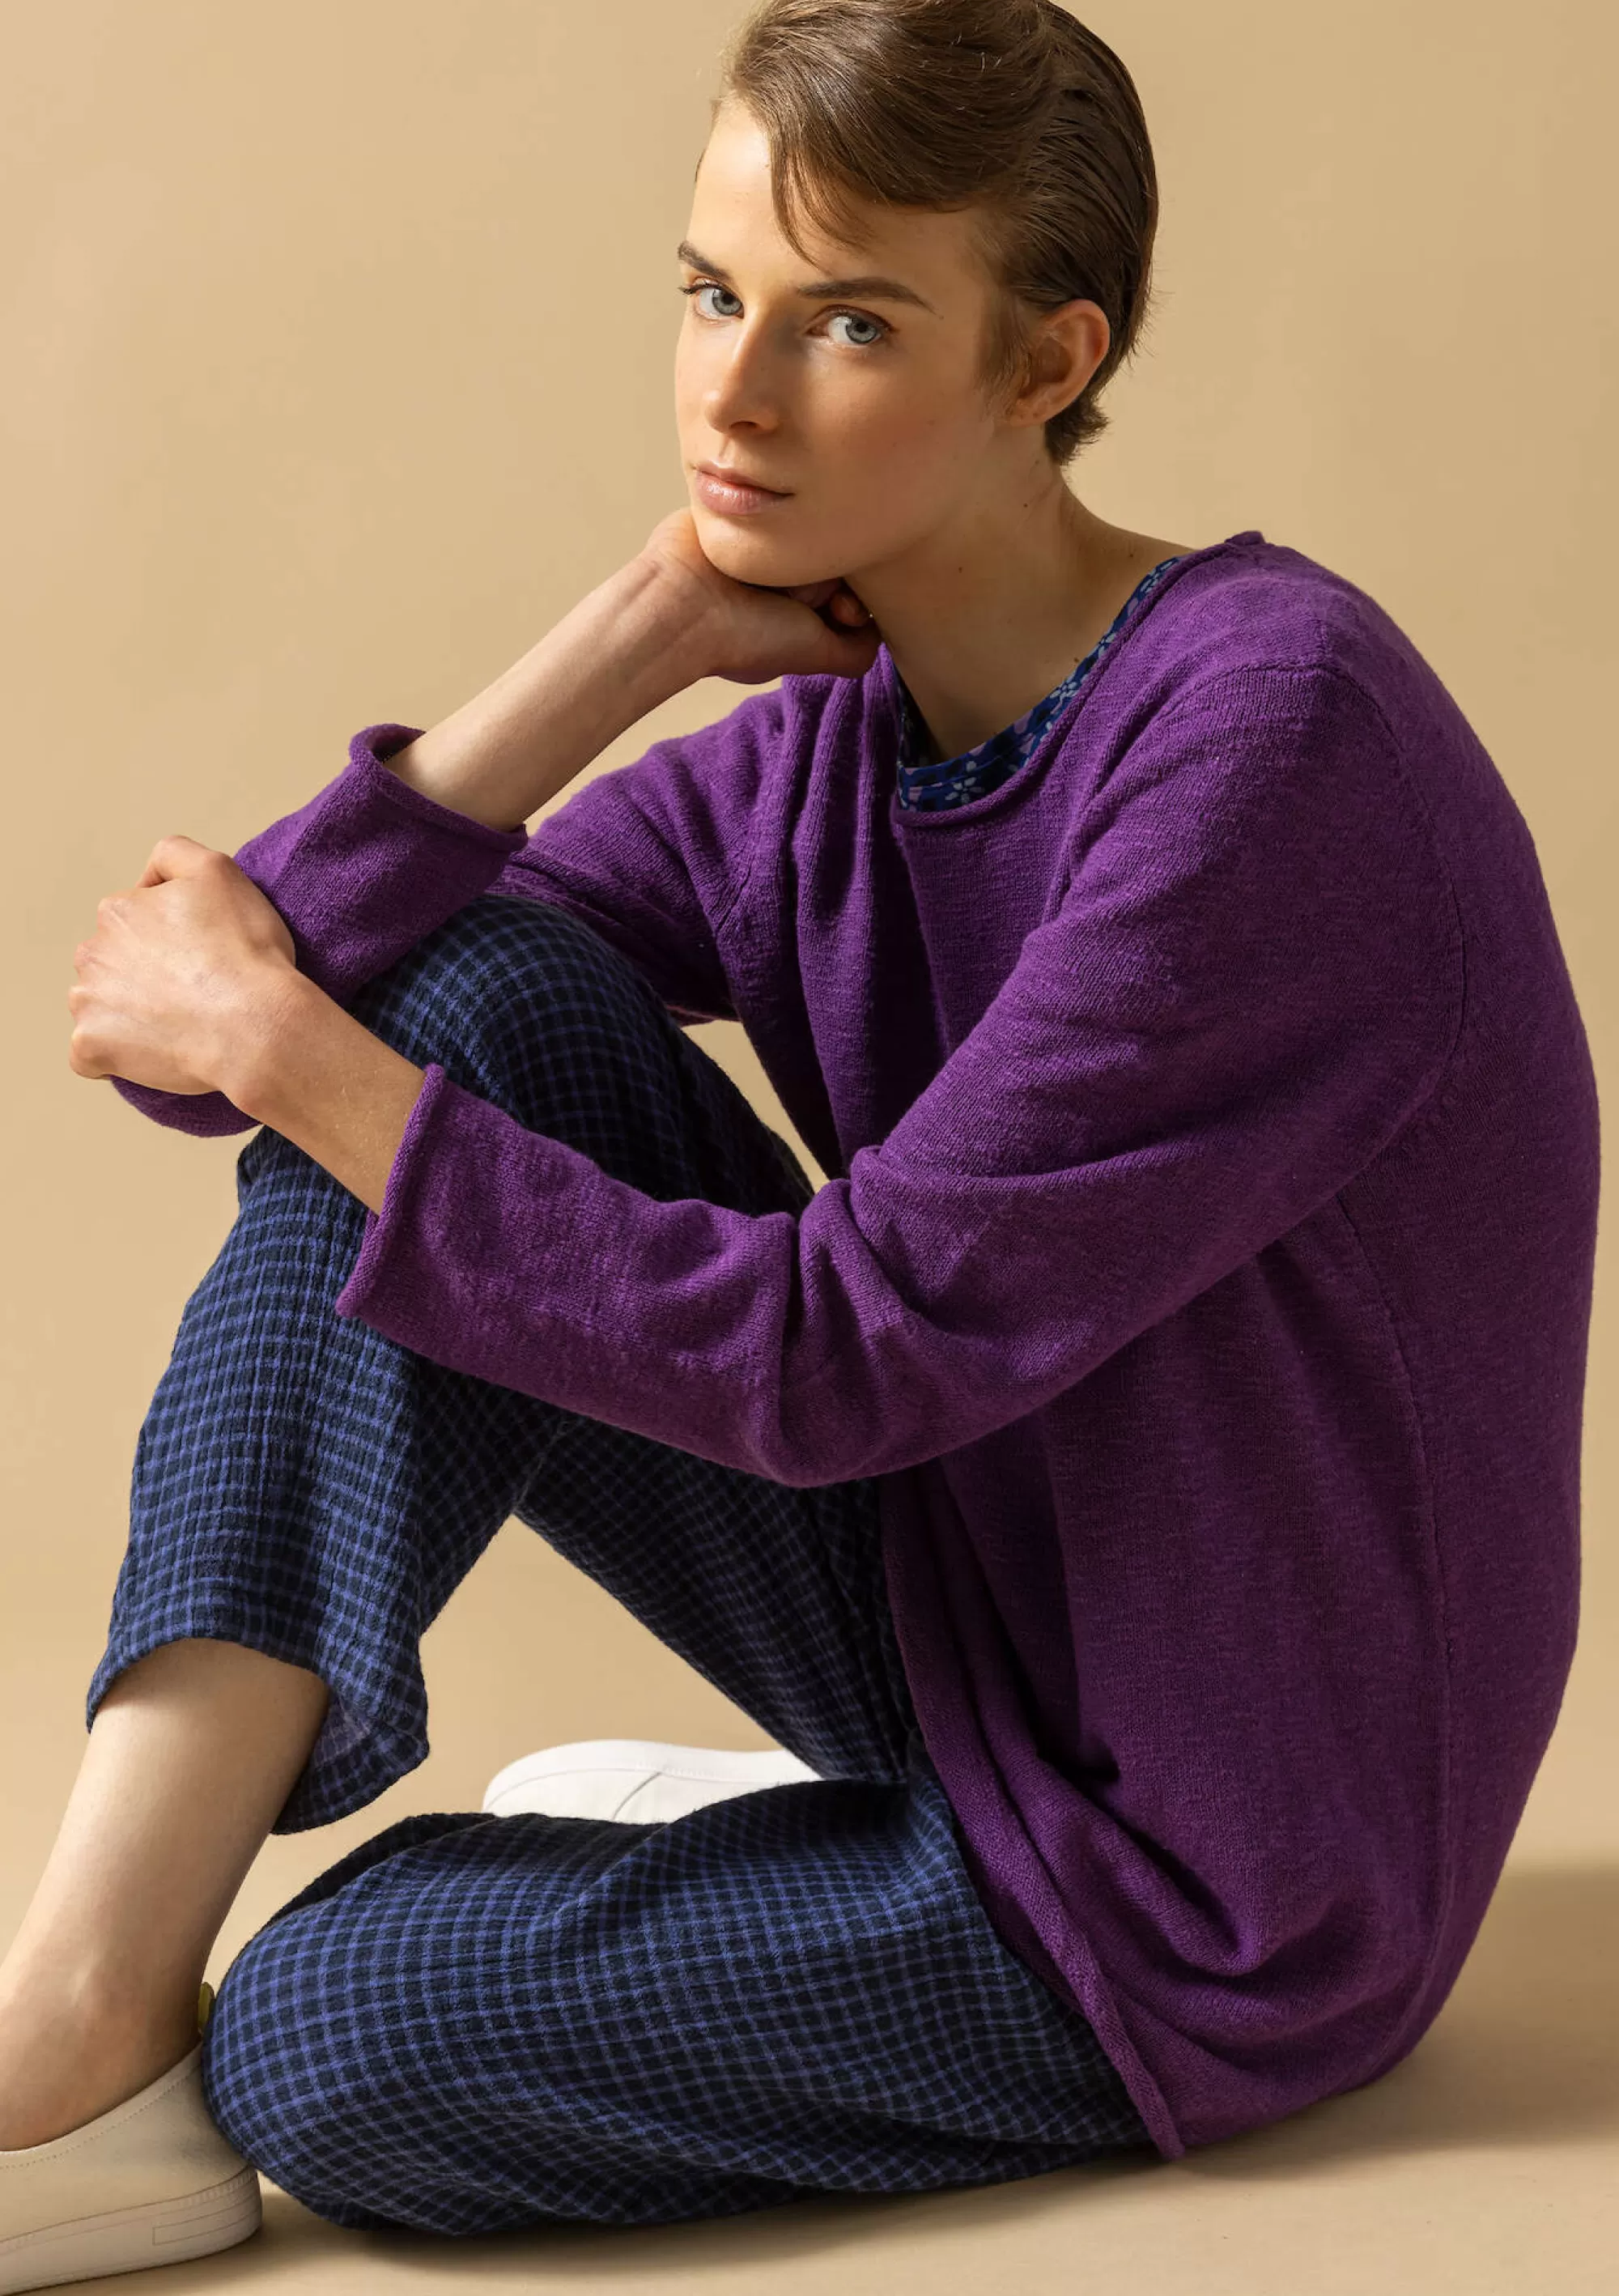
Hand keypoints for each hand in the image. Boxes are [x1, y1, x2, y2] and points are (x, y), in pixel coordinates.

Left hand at [68, 836, 298, 1098]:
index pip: (133, 921)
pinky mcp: (91, 1047)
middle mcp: (91, 953)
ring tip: (177, 1023)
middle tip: (191, 991)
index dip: (169, 938)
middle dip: (141, 974)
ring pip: (100, 1005)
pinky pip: (91, 1054)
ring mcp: (87, 1002)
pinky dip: (115, 1055)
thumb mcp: (219, 871)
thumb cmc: (244, 951)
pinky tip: (153, 1051)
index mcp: (117, 911)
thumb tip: (149, 877)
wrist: (255, 1025)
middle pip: (112, 963)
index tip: (200, 956)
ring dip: (127, 1013)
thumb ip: (174, 854)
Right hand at [636, 506, 883, 686]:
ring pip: (812, 527)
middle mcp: (784, 568)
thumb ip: (853, 651)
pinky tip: (760, 530)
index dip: (851, 600)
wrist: (680, 604)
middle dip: (824, 575)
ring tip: (770, 566)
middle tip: (794, 591)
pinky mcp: (747, 503)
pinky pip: (781, 494)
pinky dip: (776, 509)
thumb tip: (874, 627)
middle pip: (834, 556)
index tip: (836, 610)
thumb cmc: (743, 635)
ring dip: (799, 547)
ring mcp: (765, 536)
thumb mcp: (811, 654)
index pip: (850, 587)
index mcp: (799, 603)